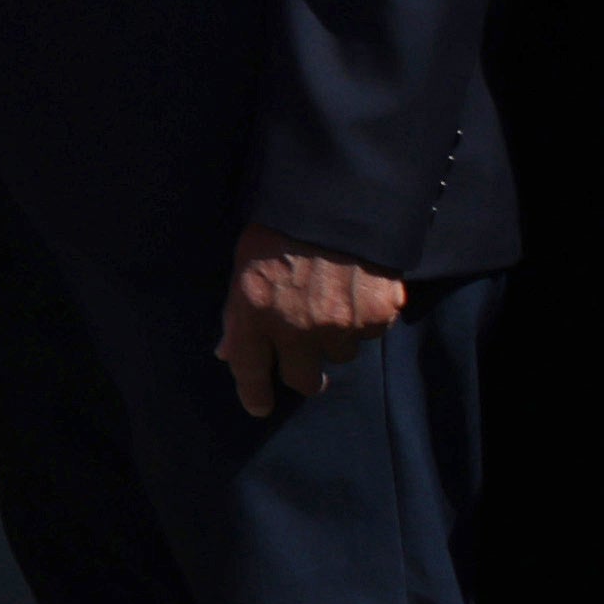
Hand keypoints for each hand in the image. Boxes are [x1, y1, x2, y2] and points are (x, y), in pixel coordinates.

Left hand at [218, 227, 409, 418]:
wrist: (335, 197)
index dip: (255, 393)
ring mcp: (339, 325)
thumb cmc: (279, 226)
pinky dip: (363, 319)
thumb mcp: (242, 264)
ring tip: (332, 301)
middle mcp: (297, 327)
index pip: (250, 369)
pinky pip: (369, 334)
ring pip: (340, 356)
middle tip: (305, 359)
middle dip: (303, 374)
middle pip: (303, 380)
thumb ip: (236, 312)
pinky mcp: (376, 317)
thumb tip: (227, 351)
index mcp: (254, 312)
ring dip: (335, 339)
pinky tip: (356, 290)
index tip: (259, 405)